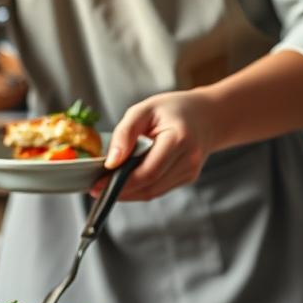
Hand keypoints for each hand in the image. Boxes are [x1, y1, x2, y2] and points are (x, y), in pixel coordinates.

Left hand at [92, 89, 219, 201]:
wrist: (208, 115)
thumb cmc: (173, 109)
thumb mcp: (144, 109)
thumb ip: (125, 133)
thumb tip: (111, 163)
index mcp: (179, 139)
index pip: (148, 171)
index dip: (121, 182)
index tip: (96, 184)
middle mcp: (189, 159)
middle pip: (149, 186)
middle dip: (120, 190)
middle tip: (95, 188)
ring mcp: (190, 172)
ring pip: (152, 192)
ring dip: (127, 193)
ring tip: (106, 185)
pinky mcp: (187, 178)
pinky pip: (158, 189)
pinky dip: (138, 188)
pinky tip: (124, 182)